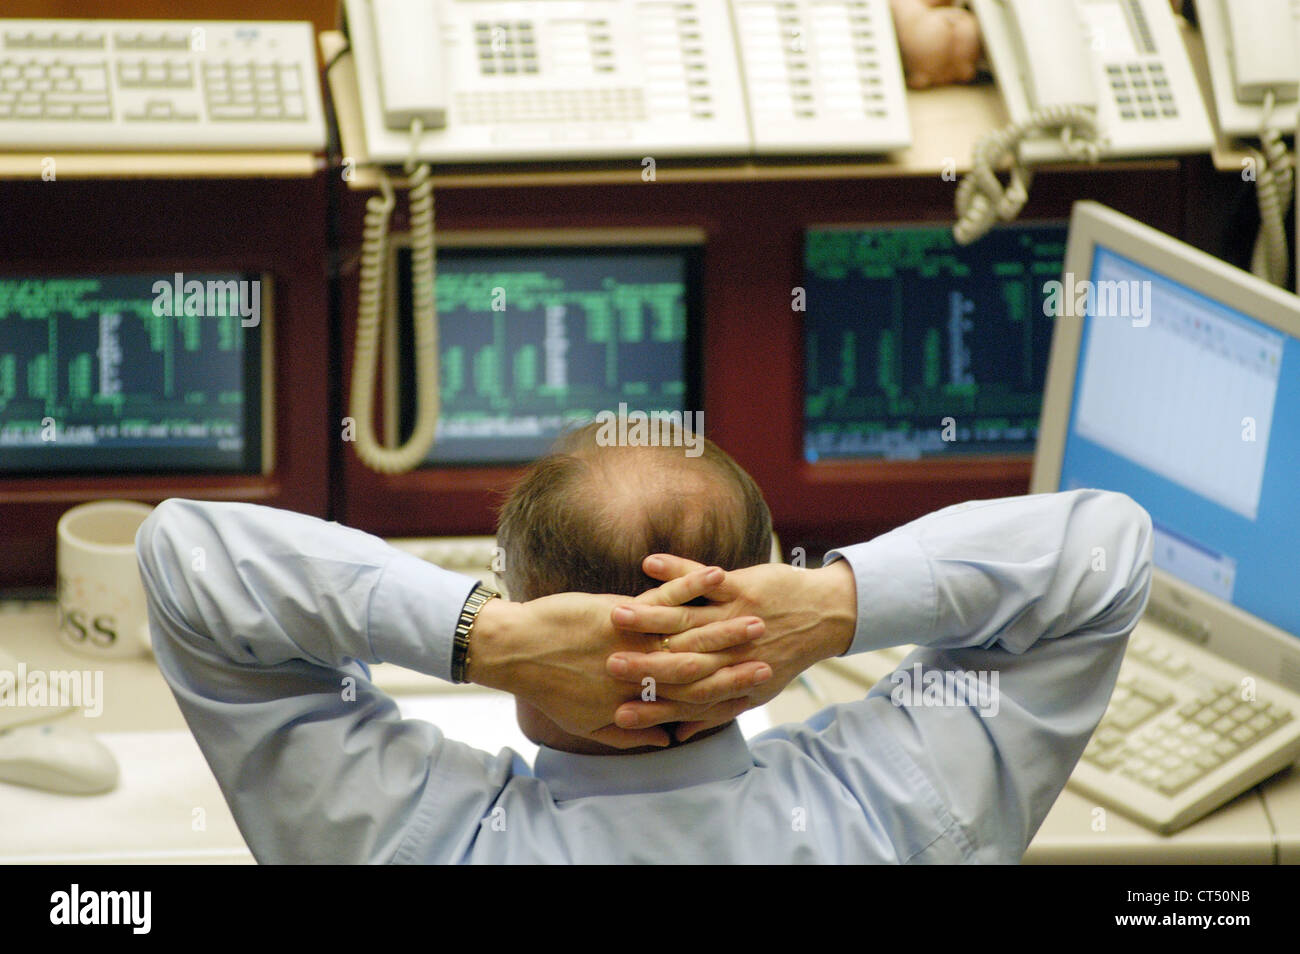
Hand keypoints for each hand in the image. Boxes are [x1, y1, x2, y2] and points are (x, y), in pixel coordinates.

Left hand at [466, 566, 772, 748]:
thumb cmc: (549, 687)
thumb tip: (663, 741)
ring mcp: (636, 639)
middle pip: (703, 665)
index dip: (730, 693)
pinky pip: (666, 596)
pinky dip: (693, 583)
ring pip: (691, 630)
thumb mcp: (588, 723)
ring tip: (756, 613)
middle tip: (769, 648)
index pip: (696, 699)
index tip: (758, 684)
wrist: (515, 651)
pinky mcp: (623, 610)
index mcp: (640, 699)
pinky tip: (718, 573)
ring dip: (726, 622)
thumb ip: (628, 735)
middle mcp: (643, 671)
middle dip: (739, 656)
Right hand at [605, 554, 857, 740]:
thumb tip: (678, 736)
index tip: (617, 713)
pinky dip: (678, 571)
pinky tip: (650, 563)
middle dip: (640, 663)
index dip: (650, 707)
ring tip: (617, 614)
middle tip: (606, 664)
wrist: (826, 617)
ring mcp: (733, 616)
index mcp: (728, 678)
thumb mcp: (755, 693)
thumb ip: (713, 712)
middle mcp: (728, 651)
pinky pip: (703, 579)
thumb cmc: (785, 655)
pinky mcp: (741, 587)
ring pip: (686, 619)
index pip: (682, 697)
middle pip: (676, 660)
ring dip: (650, 616)